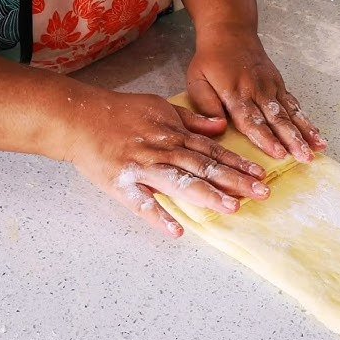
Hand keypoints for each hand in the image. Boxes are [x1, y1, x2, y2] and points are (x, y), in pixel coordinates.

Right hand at [60, 92, 269, 237]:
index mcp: (173, 134)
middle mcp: (163, 151)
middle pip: (205, 167)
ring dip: (208, 195)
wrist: (78, 117)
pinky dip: (159, 217)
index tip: (260, 175)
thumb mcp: (160, 107)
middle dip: (235, 181)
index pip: (213, 151)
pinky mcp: (122, 185)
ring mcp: (143, 168)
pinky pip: (142, 204)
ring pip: (181, 182)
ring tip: (233, 208)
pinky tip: (177, 232)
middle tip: (261, 194)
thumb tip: (220, 127)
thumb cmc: (119, 112)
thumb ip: (191, 120)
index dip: (238, 164)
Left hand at [186, 30, 326, 162]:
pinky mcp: (279, 85)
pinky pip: (294, 105)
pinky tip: (316, 134)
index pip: (251, 121)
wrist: (230, 33)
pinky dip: (306, 120)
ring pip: (290, 114)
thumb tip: (219, 127)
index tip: (278, 153)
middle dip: (292, 141)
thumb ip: (206, 105)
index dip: (266, 139)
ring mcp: (271, 88)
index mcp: (235, 94)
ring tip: (318, 148)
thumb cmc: (211, 60)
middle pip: (277, 120)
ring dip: (305, 132)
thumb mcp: (197, 80)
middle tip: (304, 158)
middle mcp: (257, 92)